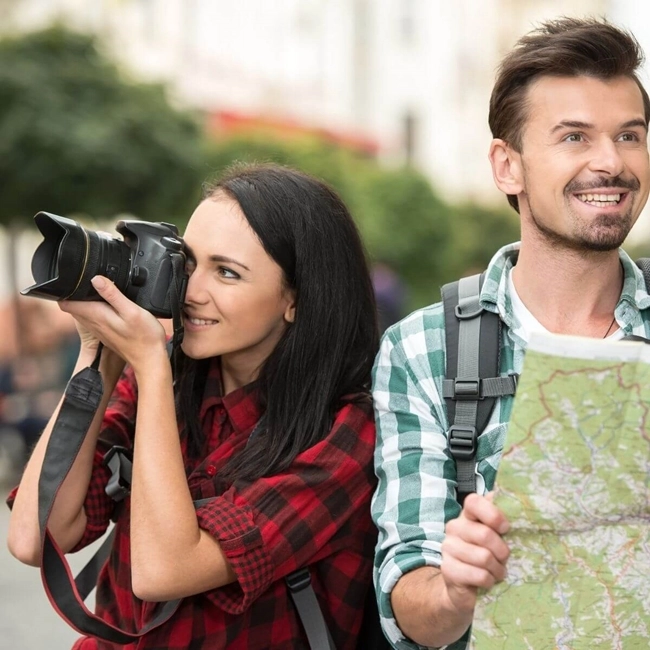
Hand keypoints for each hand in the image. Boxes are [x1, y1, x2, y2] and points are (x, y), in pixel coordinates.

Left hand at [59, 275, 167, 373]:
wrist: (150, 359)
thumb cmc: (144, 337)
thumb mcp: (131, 310)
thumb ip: (113, 294)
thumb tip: (96, 278)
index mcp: (96, 315)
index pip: (66, 303)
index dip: (65, 290)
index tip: (72, 280)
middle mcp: (94, 323)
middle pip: (72, 307)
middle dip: (74, 293)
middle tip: (85, 281)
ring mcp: (99, 330)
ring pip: (81, 312)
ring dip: (84, 301)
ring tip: (95, 290)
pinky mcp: (107, 334)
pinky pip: (93, 319)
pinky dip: (94, 309)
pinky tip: (107, 305)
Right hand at [440, 492, 509, 612]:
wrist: (463, 586)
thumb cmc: (484, 555)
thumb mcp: (495, 536)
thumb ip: (499, 517)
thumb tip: (502, 495)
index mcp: (466, 515)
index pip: (474, 502)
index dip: (493, 514)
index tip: (505, 528)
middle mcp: (454, 527)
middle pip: (485, 534)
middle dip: (502, 552)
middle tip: (504, 559)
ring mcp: (448, 548)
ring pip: (484, 557)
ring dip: (497, 569)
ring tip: (496, 572)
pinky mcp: (448, 569)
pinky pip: (479, 575)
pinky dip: (489, 581)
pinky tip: (487, 581)